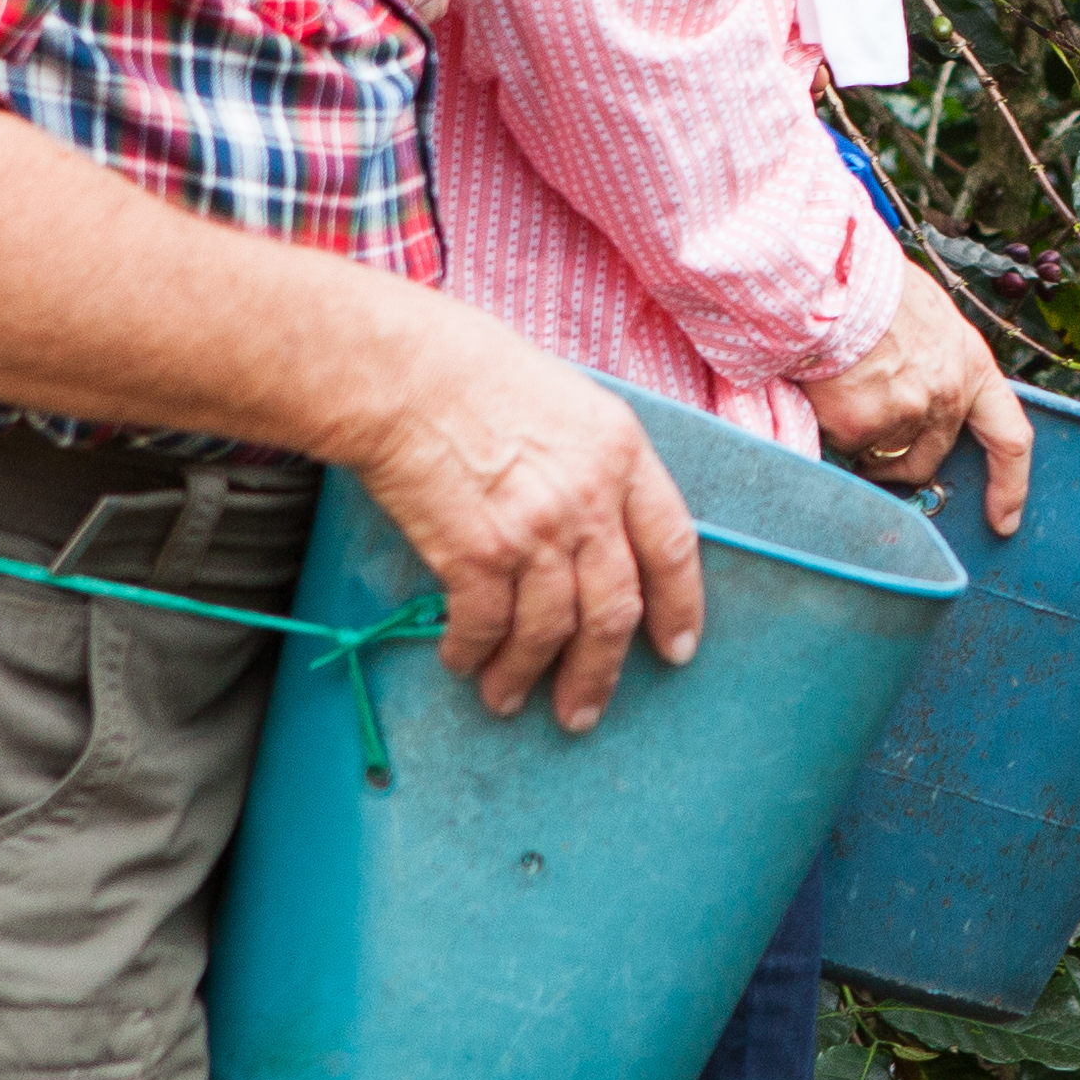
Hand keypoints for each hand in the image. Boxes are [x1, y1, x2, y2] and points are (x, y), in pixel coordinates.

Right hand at [350, 334, 706, 728]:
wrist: (399, 372)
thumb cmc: (471, 370)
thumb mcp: (566, 401)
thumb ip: (593, 464)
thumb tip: (595, 524)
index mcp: (622, 453)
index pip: (673, 546)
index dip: (680, 606)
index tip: (676, 649)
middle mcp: (590, 500)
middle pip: (615, 609)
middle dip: (600, 672)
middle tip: (582, 710)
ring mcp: (537, 531)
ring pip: (552, 631)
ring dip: (528, 675)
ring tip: (507, 698)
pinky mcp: (478, 555)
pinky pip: (486, 627)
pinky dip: (474, 653)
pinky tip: (462, 661)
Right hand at [803, 270, 1026, 530]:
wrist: (832, 274)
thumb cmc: (874, 285)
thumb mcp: (926, 318)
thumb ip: (932, 359)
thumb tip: (912, 386)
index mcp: (971, 366)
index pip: (1009, 438)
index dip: (1010, 486)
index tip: (1004, 521)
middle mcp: (947, 396)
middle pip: (928, 460)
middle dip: (896, 462)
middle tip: (864, 438)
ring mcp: (907, 415)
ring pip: (879, 460)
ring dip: (859, 445)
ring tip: (835, 397)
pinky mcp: (863, 426)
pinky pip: (840, 447)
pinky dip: (826, 429)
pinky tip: (817, 391)